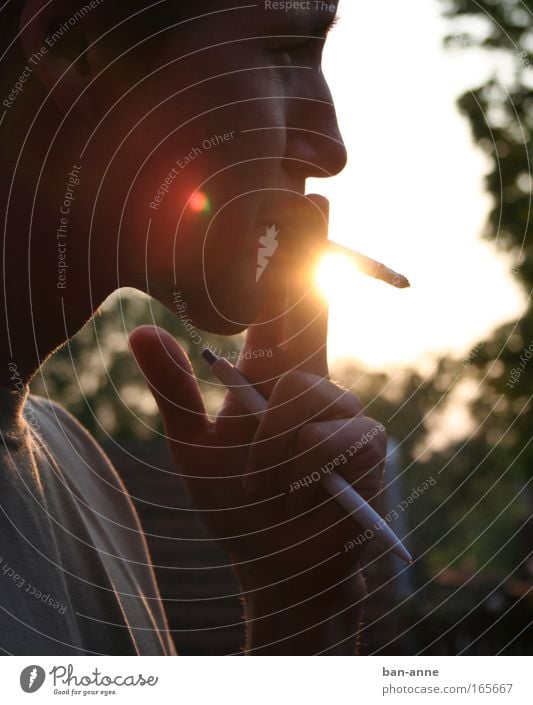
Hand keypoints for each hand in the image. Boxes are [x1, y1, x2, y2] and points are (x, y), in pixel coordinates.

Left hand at [129, 195, 386, 652]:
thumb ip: (173, 389)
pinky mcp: (367, 444)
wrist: (275, 568)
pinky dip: (298, 465)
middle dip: (311, 263)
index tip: (304, 205)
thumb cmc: (236, 505)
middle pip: (309, 312)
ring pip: (301, 393)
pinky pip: (327, 433)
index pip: (285, 303)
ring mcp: (343, 410)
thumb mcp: (192, 446)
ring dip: (269, 443)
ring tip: (265, 481)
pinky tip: (300, 490)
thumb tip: (139, 329)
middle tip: (303, 224)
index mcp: (273, 374)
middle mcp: (312, 380)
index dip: (293, 255)